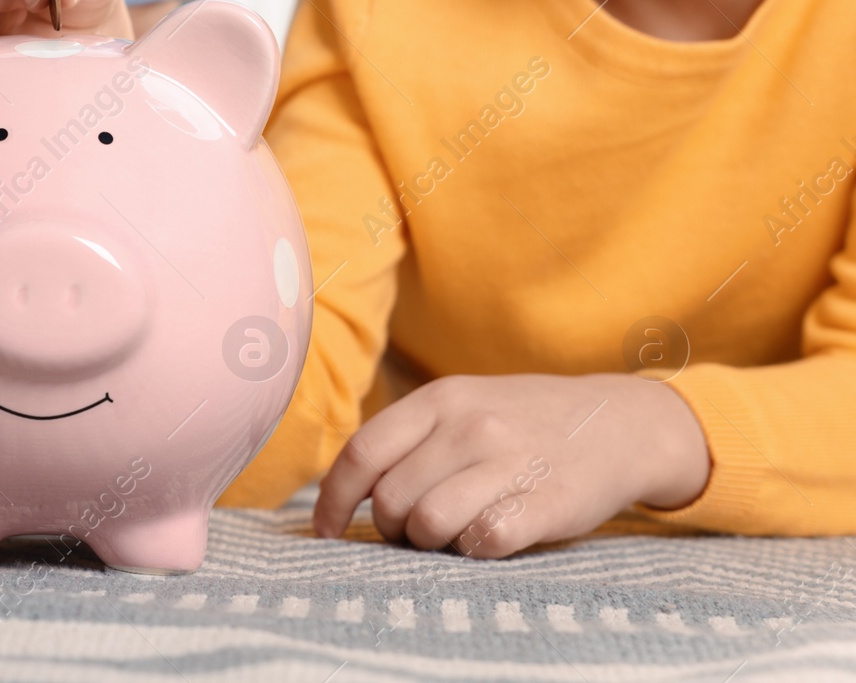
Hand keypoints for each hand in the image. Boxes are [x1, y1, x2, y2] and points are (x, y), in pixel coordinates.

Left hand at [312, 373, 710, 557]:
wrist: (621, 423)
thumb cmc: (526, 422)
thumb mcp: (465, 405)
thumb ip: (411, 437)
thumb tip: (348, 488)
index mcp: (440, 398)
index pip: (362, 453)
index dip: (334, 499)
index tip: (327, 529)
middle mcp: (470, 425)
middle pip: (391, 498)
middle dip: (391, 528)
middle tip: (413, 532)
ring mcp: (509, 461)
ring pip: (429, 523)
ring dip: (430, 543)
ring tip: (451, 534)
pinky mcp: (545, 502)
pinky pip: (483, 542)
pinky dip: (475, 550)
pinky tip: (489, 537)